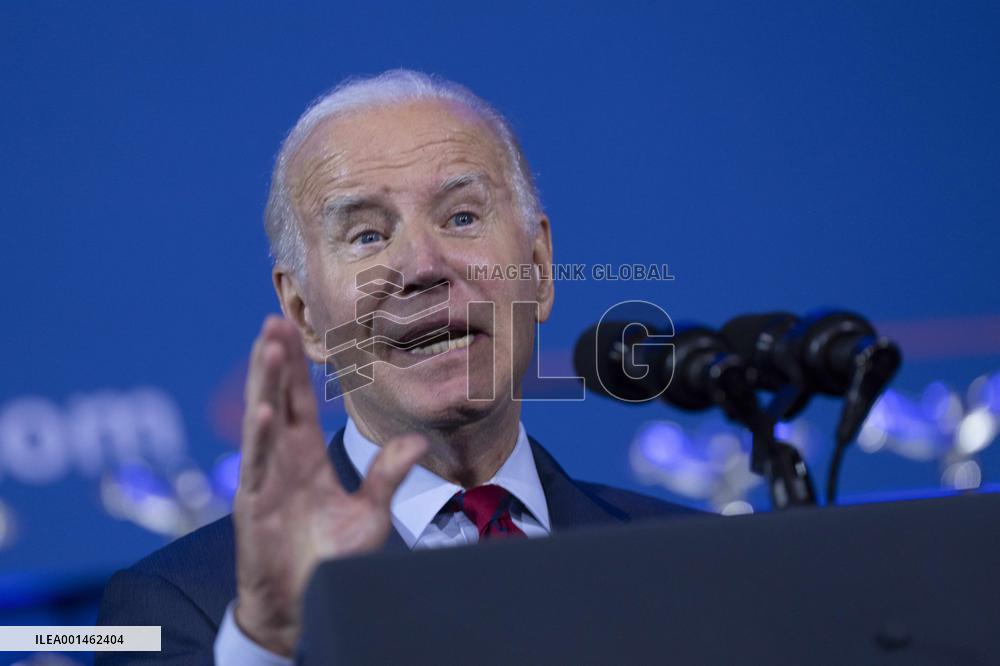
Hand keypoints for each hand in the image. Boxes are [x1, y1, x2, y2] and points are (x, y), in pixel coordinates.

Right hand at [233, 315, 426, 655]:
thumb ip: (387, 475)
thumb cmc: (332, 559)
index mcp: (306, 457)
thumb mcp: (369, 513)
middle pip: (277, 398)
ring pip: (264, 421)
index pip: (298, 402)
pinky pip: (258, 465)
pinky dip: (261, 436)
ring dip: (265, 382)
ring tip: (268, 343)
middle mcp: (283, 461)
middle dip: (275, 360)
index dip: (294, 367)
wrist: (305, 604)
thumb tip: (416, 441)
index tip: (291, 330)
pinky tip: (265, 408)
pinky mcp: (254, 505)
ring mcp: (266, 479)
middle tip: (275, 318)